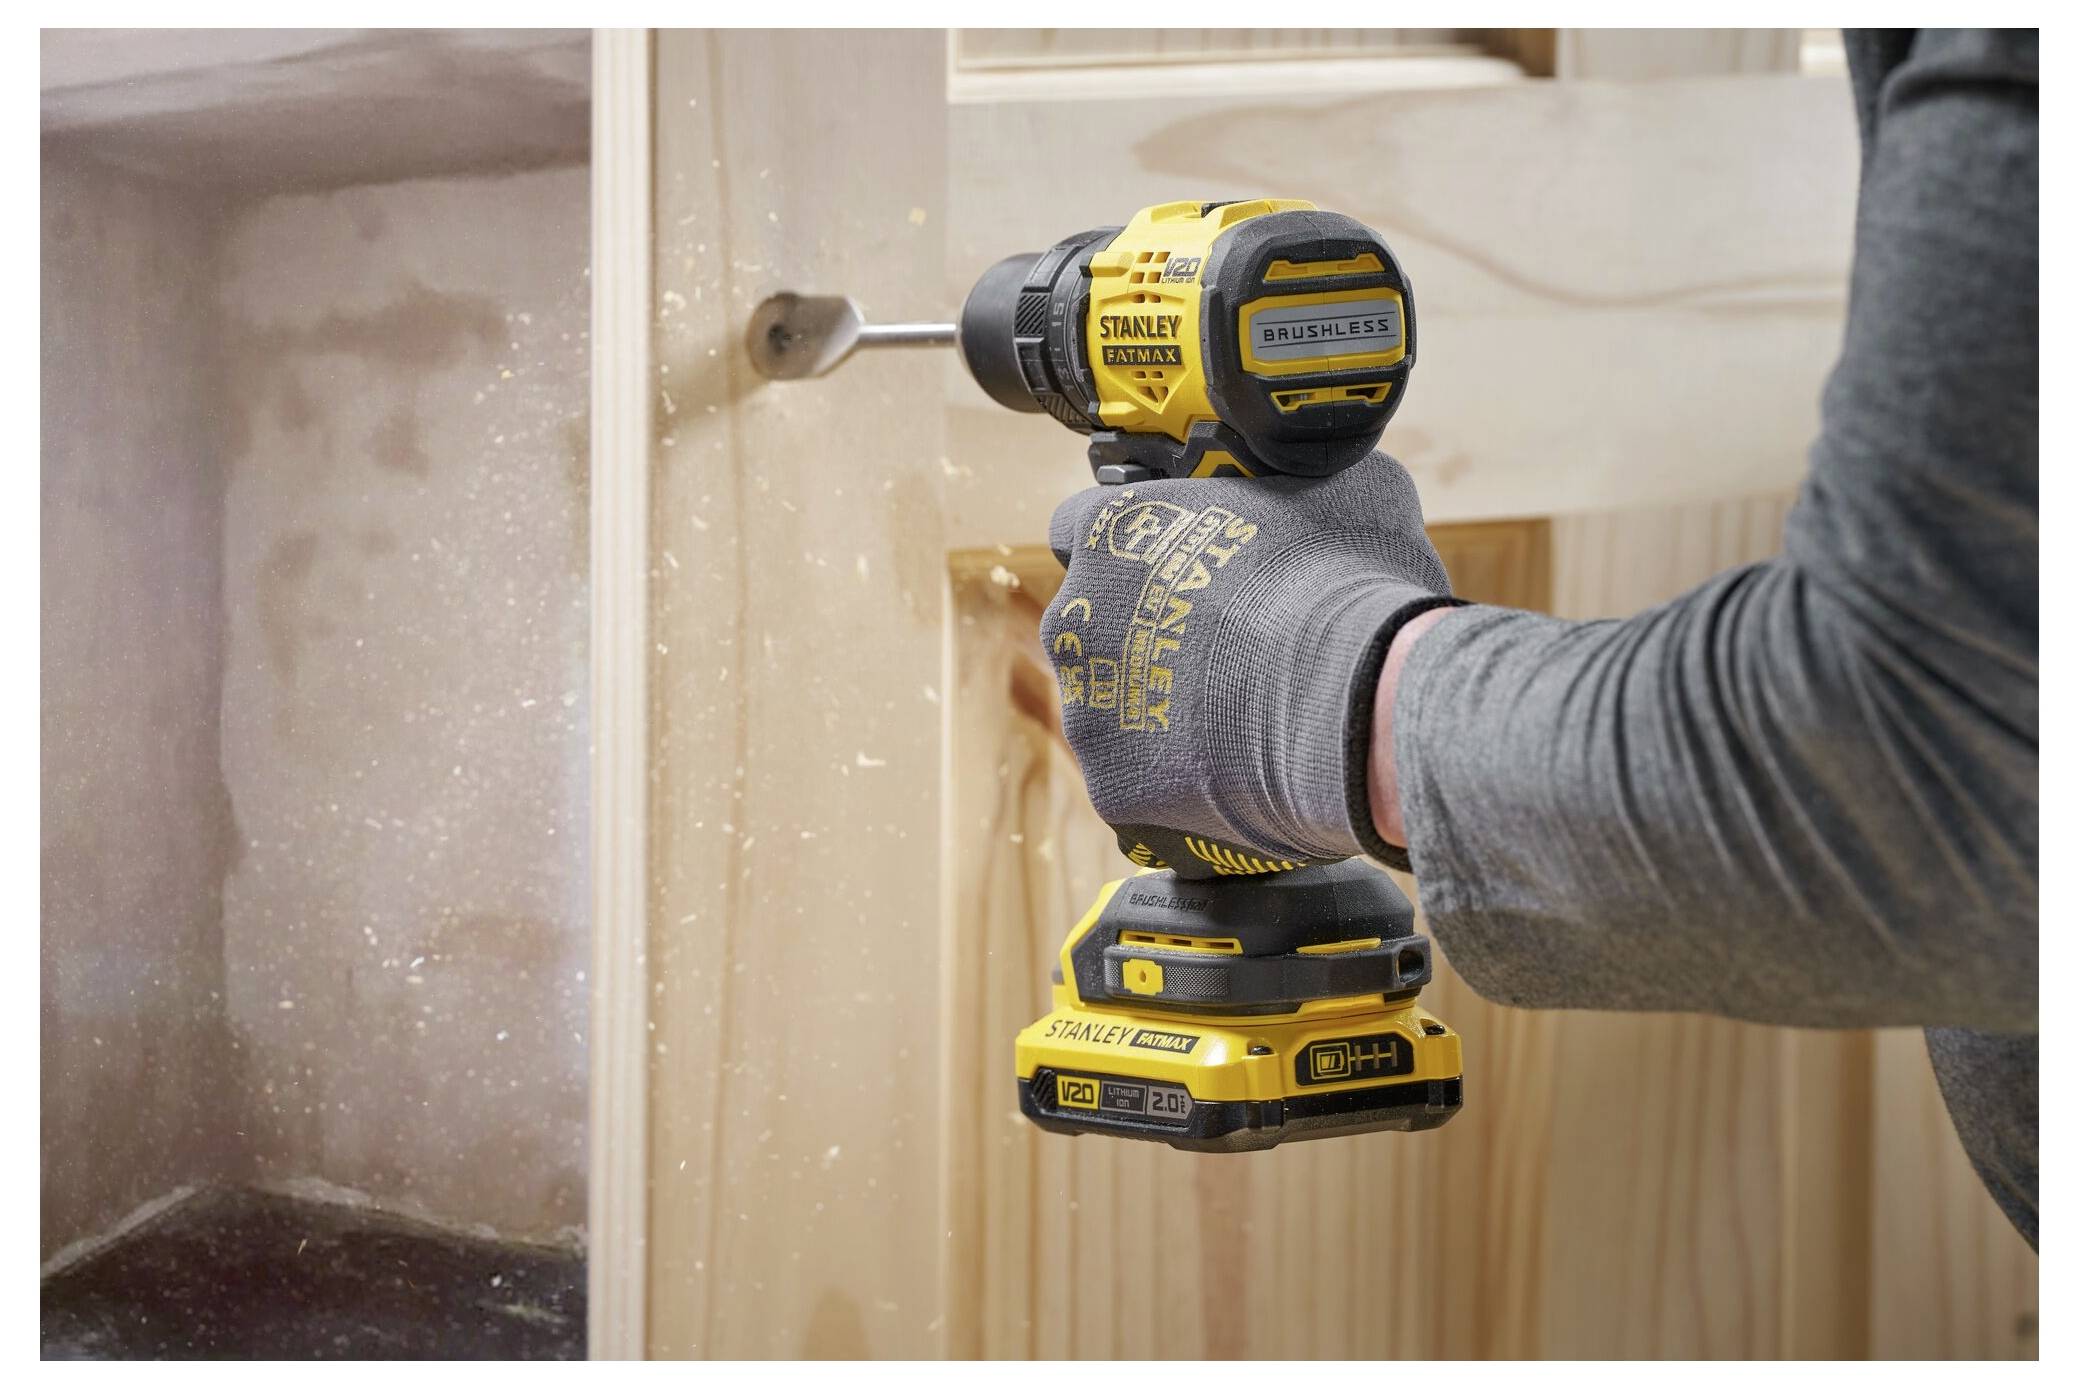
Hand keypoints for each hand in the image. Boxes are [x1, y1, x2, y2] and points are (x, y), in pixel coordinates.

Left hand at [1039, 452, 1459, 878]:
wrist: (1358, 703)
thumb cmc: (1348, 585)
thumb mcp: (1345, 488)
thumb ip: (1298, 482)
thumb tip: (1323, 483)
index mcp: (1113, 529)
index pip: (1082, 525)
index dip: (1131, 545)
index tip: (1166, 563)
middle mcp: (1078, 615)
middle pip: (1093, 622)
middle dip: (1142, 632)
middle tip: (1219, 646)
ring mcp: (1088, 707)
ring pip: (1110, 706)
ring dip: (1156, 708)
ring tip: (1234, 714)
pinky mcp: (1113, 784)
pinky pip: (1137, 779)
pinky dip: (1175, 779)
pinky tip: (1233, 769)